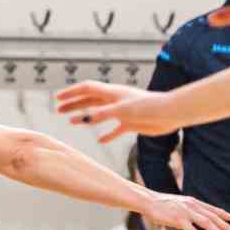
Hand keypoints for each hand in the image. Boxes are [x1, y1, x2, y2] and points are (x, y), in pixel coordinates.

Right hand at [55, 83, 182, 142]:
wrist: (170, 114)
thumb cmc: (148, 107)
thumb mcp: (121, 110)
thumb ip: (101, 114)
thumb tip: (82, 119)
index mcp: (112, 93)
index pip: (87, 89)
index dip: (72, 92)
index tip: (58, 98)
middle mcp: (115, 100)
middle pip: (90, 100)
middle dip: (74, 104)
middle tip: (59, 110)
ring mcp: (122, 112)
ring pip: (99, 113)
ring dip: (85, 117)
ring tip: (72, 122)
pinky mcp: (131, 123)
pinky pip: (115, 129)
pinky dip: (107, 134)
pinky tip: (101, 140)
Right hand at [140, 191, 229, 229]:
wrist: (148, 200)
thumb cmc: (160, 204)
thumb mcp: (177, 204)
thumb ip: (186, 210)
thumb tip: (190, 220)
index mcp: (192, 202)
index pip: (210, 208)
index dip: (221, 213)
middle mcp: (192, 206)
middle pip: (212, 216)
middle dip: (224, 225)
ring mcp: (186, 212)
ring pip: (206, 223)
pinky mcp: (178, 220)